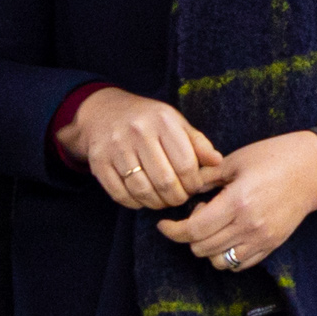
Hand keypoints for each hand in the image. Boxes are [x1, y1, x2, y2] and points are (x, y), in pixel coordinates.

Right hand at [71, 92, 230, 214]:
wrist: (103, 112)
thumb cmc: (147, 120)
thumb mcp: (175, 122)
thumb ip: (198, 143)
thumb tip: (218, 162)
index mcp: (162, 121)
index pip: (186, 164)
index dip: (194, 183)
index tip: (194, 187)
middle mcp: (138, 132)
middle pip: (165, 181)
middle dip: (177, 198)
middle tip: (179, 198)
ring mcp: (116, 148)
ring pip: (142, 191)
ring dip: (157, 203)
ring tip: (163, 200)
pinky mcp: (98, 162)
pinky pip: (120, 195)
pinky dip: (135, 203)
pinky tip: (143, 198)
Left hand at [155, 130, 316, 273]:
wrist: (314, 169)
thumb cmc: (275, 157)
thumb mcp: (236, 160)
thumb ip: (206, 177)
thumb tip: (183, 187)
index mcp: (236, 202)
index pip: (193, 230)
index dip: (172, 231)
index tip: (164, 224)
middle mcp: (248, 225)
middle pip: (202, 248)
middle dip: (188, 236)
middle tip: (196, 214)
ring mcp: (261, 238)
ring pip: (219, 261)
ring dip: (207, 248)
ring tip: (213, 226)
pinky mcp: (272, 245)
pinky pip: (240, 264)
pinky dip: (227, 256)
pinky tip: (227, 236)